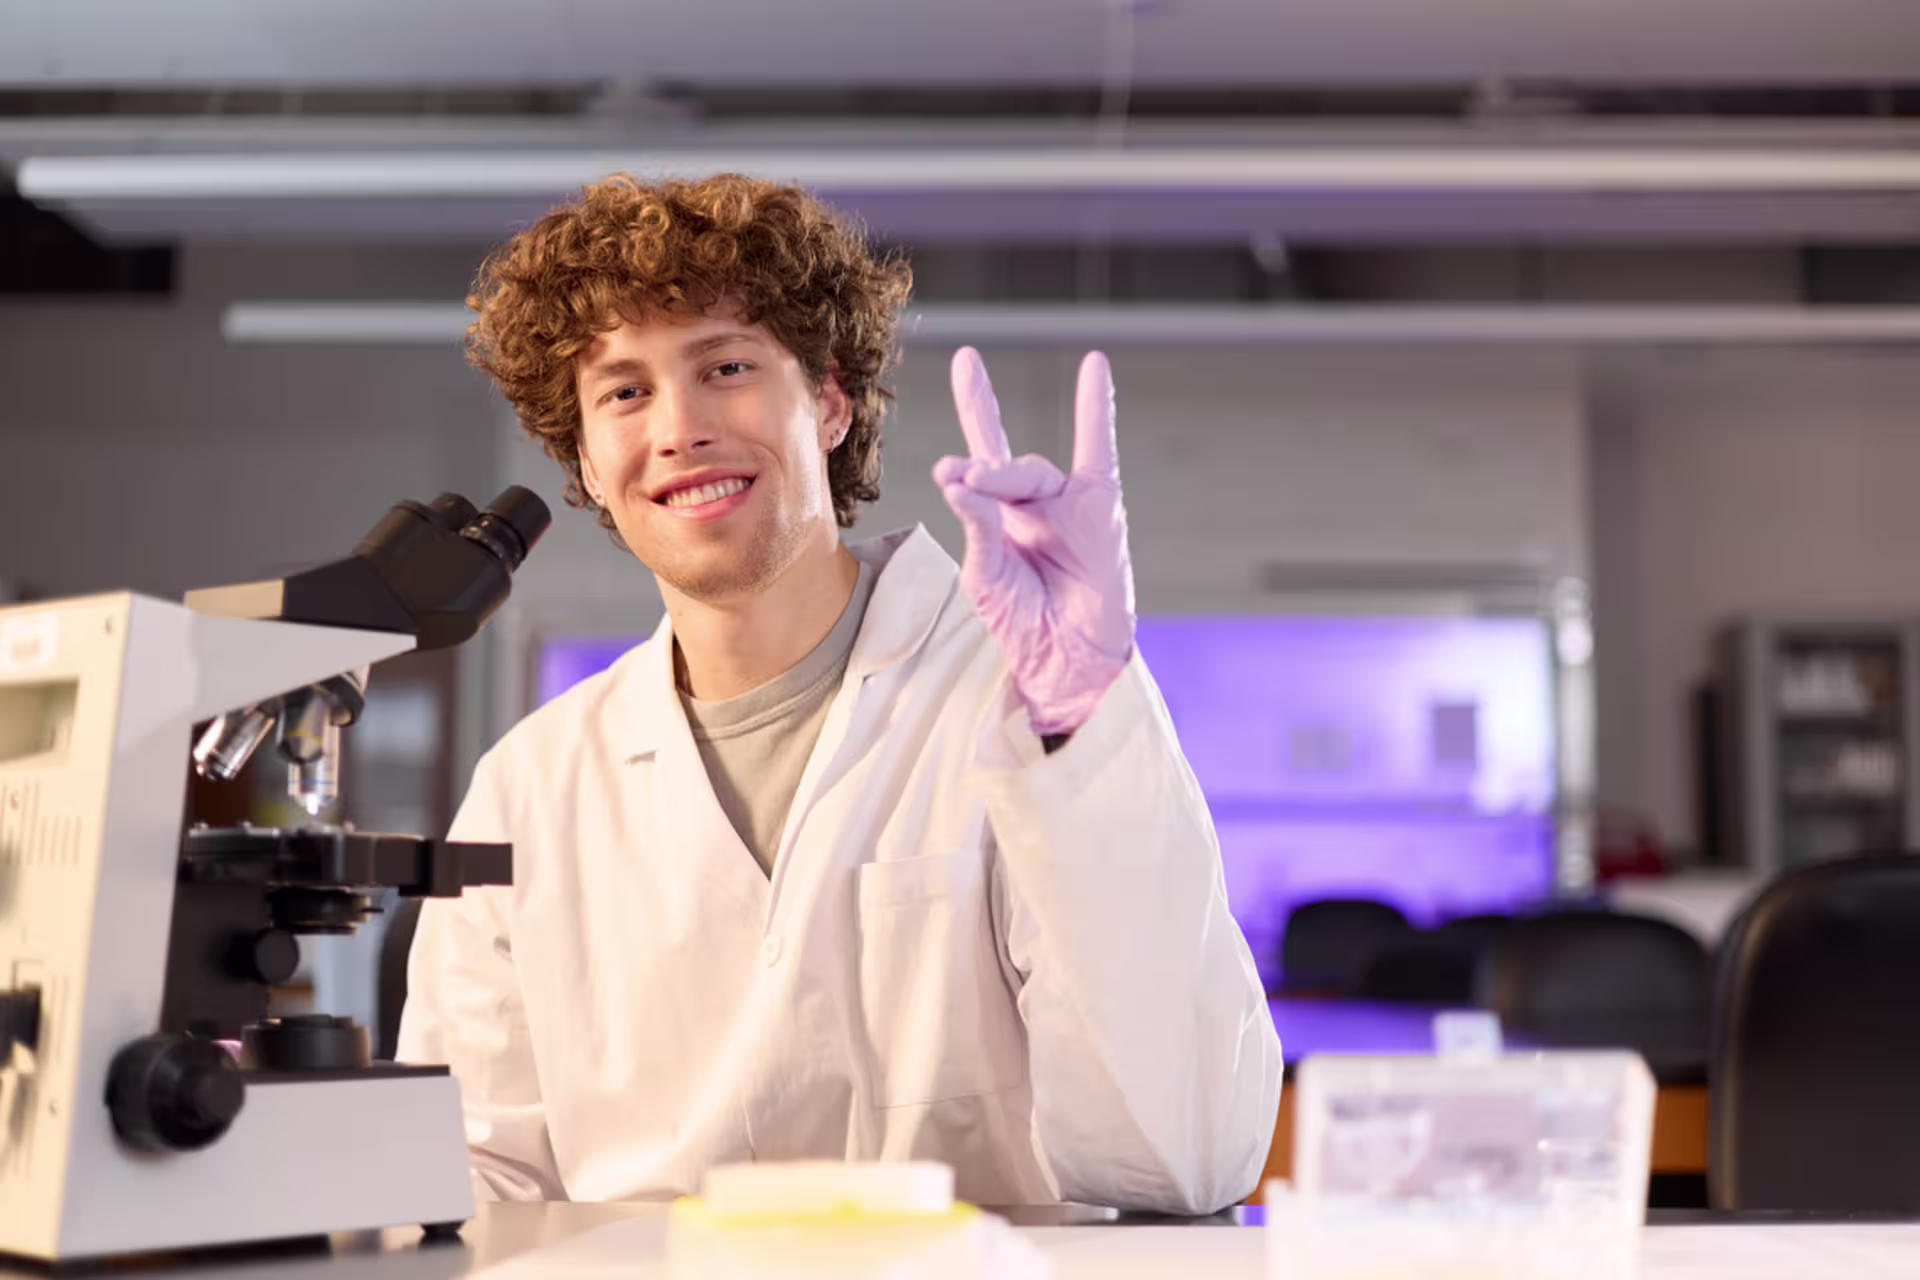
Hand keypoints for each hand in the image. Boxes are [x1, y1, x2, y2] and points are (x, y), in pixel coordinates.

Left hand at [933, 347, 1136, 737]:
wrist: (1067, 658)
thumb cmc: (1022, 622)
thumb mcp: (985, 577)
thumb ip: (977, 526)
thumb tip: (958, 479)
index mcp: (997, 518)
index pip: (974, 465)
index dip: (960, 448)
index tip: (946, 466)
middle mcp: (1030, 503)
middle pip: (1001, 463)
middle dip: (983, 455)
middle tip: (961, 472)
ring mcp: (1065, 501)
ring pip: (1031, 471)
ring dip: (1004, 474)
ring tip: (980, 481)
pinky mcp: (1099, 505)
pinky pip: (1099, 448)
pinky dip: (1096, 408)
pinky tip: (1094, 366)